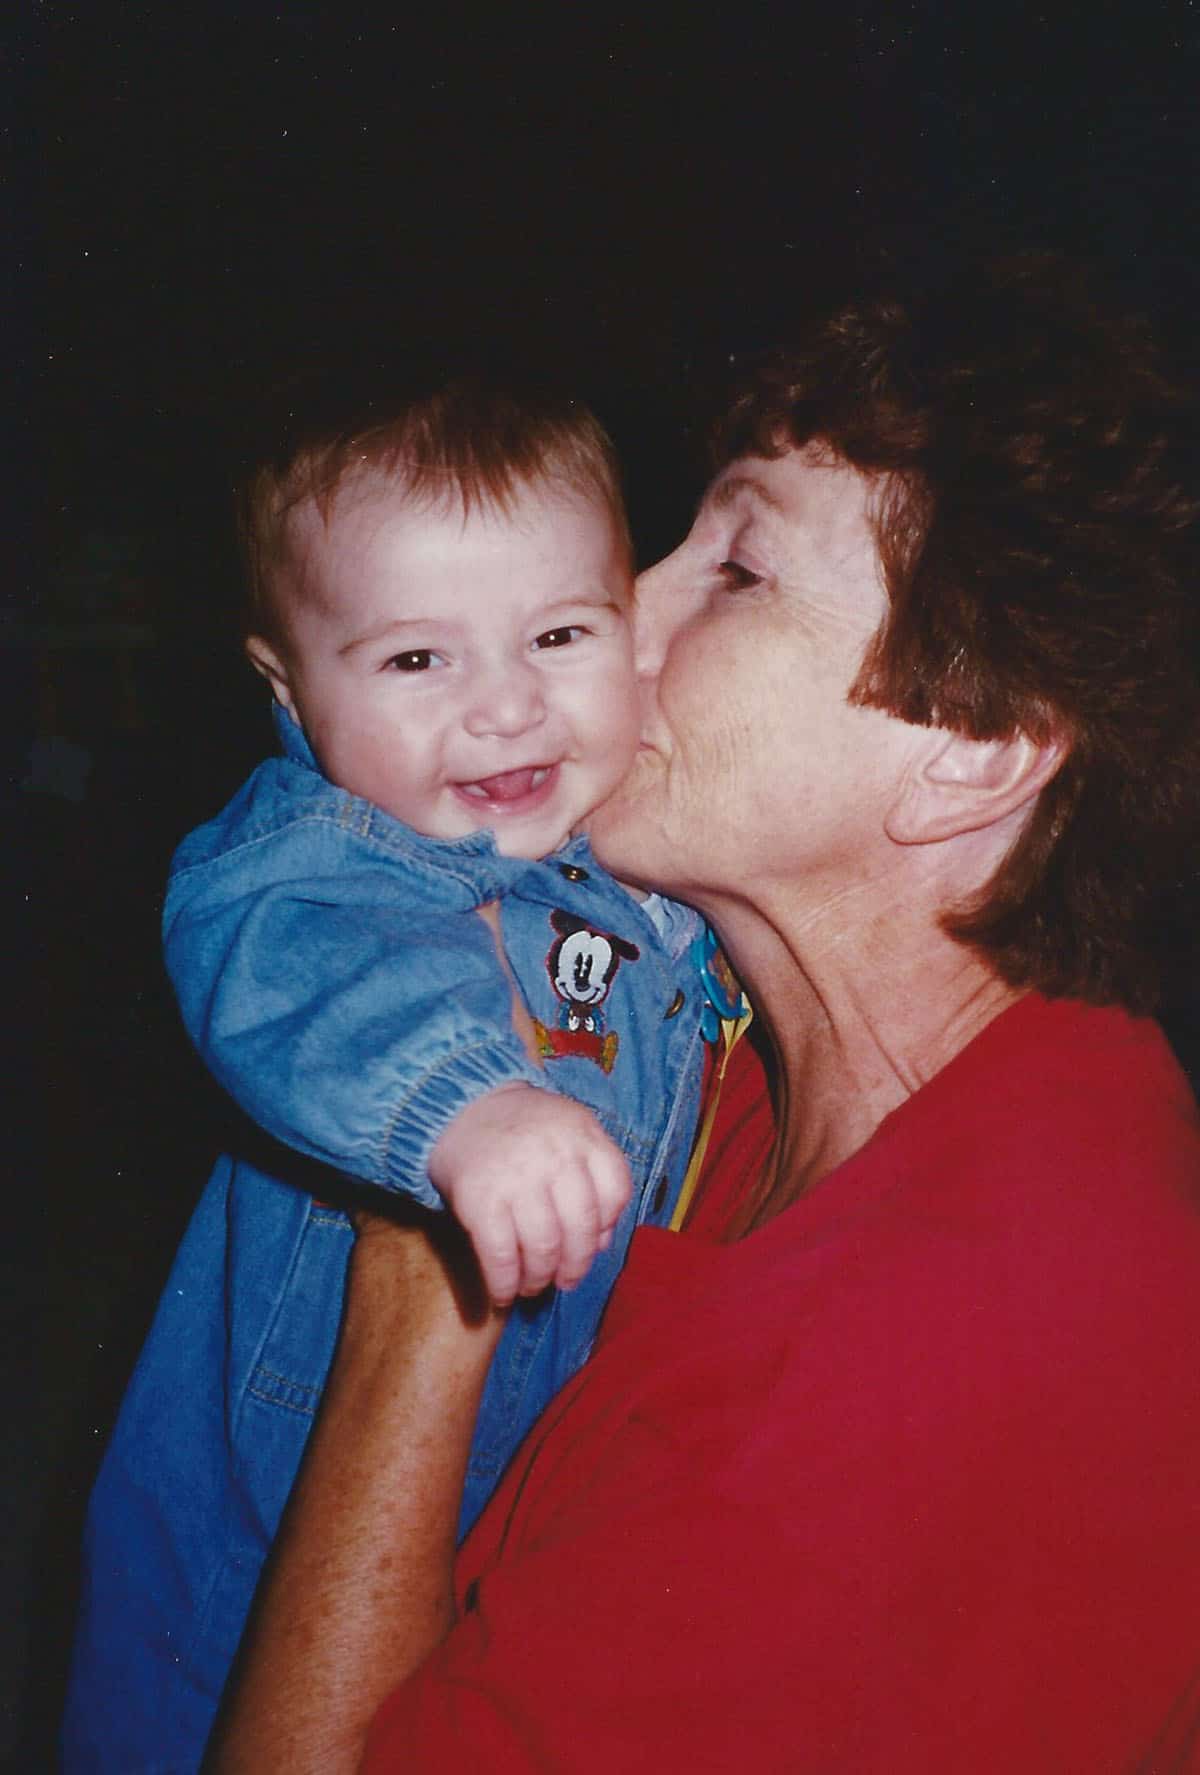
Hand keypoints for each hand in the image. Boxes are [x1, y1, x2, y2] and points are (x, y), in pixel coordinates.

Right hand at [428, 1085, 631, 1306]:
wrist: (458, 1109)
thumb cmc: (523, 1131)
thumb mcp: (568, 1134)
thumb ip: (593, 1178)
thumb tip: (603, 1243)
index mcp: (582, 1133)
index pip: (616, 1190)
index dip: (609, 1225)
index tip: (595, 1242)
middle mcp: (555, 1154)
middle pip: (582, 1227)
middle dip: (576, 1265)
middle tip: (567, 1280)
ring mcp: (517, 1177)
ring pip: (544, 1247)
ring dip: (540, 1278)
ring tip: (534, 1285)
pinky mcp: (480, 1199)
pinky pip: (501, 1255)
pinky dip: (504, 1284)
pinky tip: (504, 1294)